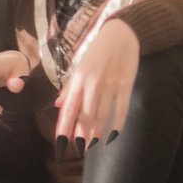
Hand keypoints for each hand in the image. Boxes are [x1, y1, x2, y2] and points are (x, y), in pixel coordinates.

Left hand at [55, 19, 137, 155]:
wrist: (121, 33)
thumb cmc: (97, 51)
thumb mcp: (79, 66)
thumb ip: (69, 87)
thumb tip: (58, 105)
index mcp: (78, 80)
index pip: (68, 110)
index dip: (63, 129)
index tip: (60, 145)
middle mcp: (92, 84)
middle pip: (85, 117)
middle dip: (81, 135)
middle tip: (79, 148)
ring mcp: (109, 85)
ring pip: (101, 116)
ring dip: (96, 133)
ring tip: (92, 144)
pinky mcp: (125, 85)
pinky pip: (121, 110)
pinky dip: (117, 125)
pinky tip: (112, 136)